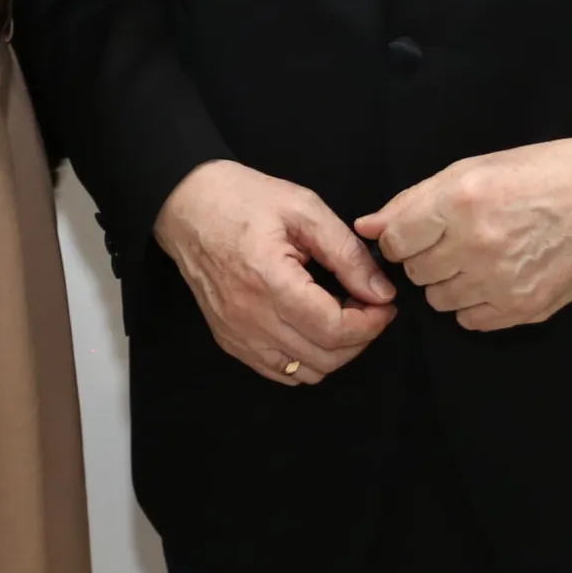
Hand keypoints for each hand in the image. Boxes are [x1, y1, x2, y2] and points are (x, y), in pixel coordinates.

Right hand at [154, 159, 395, 385]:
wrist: (187, 205)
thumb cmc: (244, 198)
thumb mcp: (304, 209)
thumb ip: (346, 253)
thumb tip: (381, 292)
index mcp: (269, 281)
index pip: (333, 329)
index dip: (370, 323)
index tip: (384, 303)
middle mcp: (250, 319)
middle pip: (325, 358)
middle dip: (360, 337)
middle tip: (369, 305)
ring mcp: (237, 335)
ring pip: (305, 373)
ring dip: (335, 352)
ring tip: (341, 314)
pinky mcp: (229, 341)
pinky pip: (279, 372)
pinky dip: (306, 359)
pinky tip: (312, 326)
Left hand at [357, 139, 571, 332]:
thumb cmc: (536, 174)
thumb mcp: (472, 169)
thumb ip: (413, 201)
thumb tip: (367, 227)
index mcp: (460, 199)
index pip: (394, 241)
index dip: (399, 237)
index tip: (415, 233)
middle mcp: (477, 243)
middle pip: (415, 272)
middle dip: (425, 257)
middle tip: (453, 240)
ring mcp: (501, 281)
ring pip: (439, 300)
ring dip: (448, 281)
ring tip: (476, 258)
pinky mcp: (524, 308)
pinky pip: (471, 321)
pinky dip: (474, 303)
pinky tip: (493, 278)